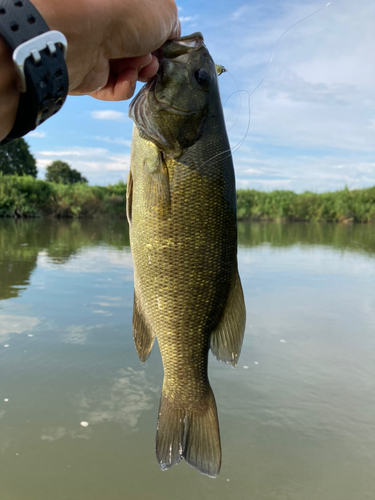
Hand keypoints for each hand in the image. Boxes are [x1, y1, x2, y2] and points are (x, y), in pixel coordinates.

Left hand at [31, 0, 180, 99]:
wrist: (85, 34)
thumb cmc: (125, 14)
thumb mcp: (165, 11)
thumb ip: (172, 26)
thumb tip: (168, 38)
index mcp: (121, 6)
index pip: (146, 26)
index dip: (160, 40)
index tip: (166, 47)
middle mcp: (107, 25)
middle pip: (139, 51)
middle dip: (150, 60)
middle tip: (151, 60)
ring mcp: (97, 50)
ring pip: (128, 71)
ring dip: (139, 73)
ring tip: (138, 66)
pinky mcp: (90, 75)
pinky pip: (114, 89)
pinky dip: (124, 86)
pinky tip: (125, 77)